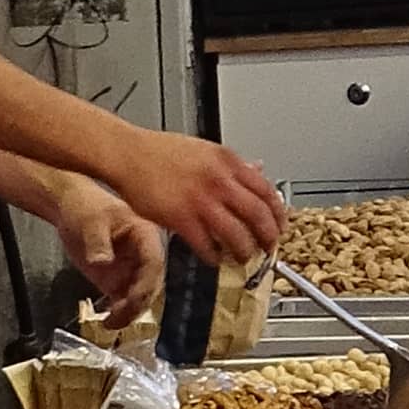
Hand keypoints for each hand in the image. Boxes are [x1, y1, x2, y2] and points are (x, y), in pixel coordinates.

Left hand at [49, 173, 160, 320]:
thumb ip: (97, 242)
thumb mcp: (90, 221)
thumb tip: (102, 262)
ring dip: (131, 312)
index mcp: (146, 234)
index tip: (133, 300)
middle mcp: (145, 254)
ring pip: (141, 296)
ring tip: (111, 323)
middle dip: (138, 304)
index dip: (146, 284)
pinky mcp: (120, 280)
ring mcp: (133, 268)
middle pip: (152, 284)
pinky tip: (108, 322)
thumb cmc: (85, 207)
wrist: (71, 208)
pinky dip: (121, 314)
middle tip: (119, 317)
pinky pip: (126, 301)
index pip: (154, 262)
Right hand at [112, 128, 285, 267]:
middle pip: (258, 215)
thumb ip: (232, 165)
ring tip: (244, 258)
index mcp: (227, 161)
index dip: (277, 213)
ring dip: (244, 251)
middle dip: (268, 237)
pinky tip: (214, 258)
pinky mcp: (181, 218)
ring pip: (237, 234)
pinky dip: (214, 256)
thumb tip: (257, 171)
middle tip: (268, 247)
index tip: (279, 224)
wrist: (128, 154)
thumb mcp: (205, 150)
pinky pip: (206, 245)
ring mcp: (201, 201)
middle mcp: (219, 180)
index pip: (266, 190)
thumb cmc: (160, 152)